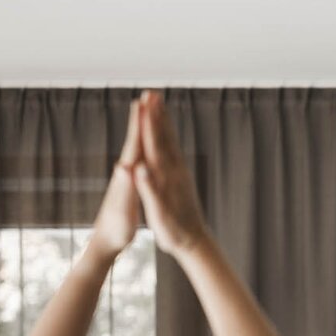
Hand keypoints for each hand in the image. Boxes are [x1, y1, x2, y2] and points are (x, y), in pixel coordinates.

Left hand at [87, 96, 143, 262]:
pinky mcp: (128, 183)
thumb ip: (124, 189)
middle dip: (141, 118)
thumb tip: (125, 167)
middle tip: (147, 95)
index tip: (145, 102)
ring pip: (136, 146)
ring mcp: (125, 177)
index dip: (140, 123)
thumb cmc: (116, 230)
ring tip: (147, 111)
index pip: (135, 144)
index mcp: (126, 176)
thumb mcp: (122, 211)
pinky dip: (144, 145)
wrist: (104, 242)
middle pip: (134, 139)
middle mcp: (124, 172)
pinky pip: (139, 158)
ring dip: (142, 128)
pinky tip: (146, 142)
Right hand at [131, 89, 208, 258]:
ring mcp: (180, 174)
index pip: (154, 145)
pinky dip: (169, 137)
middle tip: (151, 93)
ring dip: (164, 122)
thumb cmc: (173, 232)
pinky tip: (168, 132)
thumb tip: (140, 169)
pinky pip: (174, 152)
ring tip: (159, 104)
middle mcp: (175, 172)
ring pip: (170, 142)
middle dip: (157, 115)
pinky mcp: (182, 179)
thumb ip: (149, 190)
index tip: (143, 104)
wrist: (194, 242)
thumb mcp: (158, 214)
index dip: (148, 124)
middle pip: (164, 138)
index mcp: (165, 178)